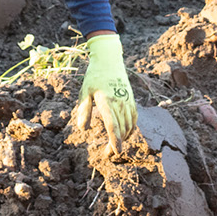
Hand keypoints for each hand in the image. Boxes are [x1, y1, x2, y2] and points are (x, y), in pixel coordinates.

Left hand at [74, 34, 136, 150]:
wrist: (109, 60)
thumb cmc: (94, 76)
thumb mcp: (85, 91)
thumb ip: (84, 110)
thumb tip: (82, 129)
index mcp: (106, 101)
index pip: (112, 125)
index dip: (115, 140)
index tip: (116, 152)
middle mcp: (119, 102)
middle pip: (121, 129)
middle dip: (116, 144)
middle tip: (108, 155)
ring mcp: (127, 101)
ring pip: (129, 125)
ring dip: (124, 138)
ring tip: (115, 148)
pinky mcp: (131, 100)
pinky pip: (134, 119)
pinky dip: (131, 129)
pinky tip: (125, 135)